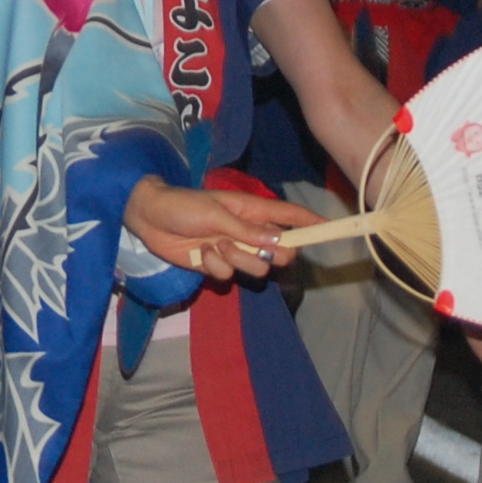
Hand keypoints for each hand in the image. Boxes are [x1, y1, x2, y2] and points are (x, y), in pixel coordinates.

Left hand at [125, 178, 316, 282]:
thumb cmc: (183, 206)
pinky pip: (229, 276)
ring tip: (215, 245)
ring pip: (257, 267)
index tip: (331, 230)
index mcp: (251, 211)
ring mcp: (233, 250)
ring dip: (237, 259)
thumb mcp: (217, 213)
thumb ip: (247, 230)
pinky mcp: (216, 265)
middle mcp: (247, 231)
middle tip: (249, 244)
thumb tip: (281, 241)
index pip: (289, 216)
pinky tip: (202, 255)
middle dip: (270, 252)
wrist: (149, 218)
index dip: (311, 223)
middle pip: (280, 250)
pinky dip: (216, 267)